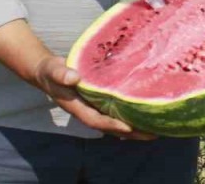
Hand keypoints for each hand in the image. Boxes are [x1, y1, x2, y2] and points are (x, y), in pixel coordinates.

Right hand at [32, 55, 156, 139]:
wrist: (48, 73)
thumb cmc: (51, 72)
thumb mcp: (54, 71)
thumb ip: (61, 74)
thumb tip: (74, 77)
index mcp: (77, 108)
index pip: (97, 120)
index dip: (112, 125)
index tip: (129, 127)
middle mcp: (88, 111)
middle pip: (111, 128)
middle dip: (131, 132)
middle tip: (153, 133)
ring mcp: (94, 108)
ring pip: (116, 123)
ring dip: (134, 128)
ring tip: (156, 129)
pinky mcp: (100, 102)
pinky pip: (116, 113)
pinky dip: (129, 116)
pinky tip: (145, 116)